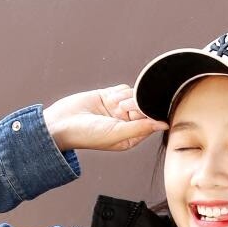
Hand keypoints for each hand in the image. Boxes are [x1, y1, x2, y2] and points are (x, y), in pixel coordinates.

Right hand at [43, 84, 167, 152]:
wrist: (62, 123)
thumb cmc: (87, 135)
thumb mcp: (117, 134)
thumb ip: (142, 128)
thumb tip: (165, 125)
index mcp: (131, 138)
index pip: (150, 122)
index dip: (146, 114)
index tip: (134, 114)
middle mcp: (126, 124)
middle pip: (144, 107)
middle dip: (135, 105)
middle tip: (120, 109)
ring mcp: (118, 110)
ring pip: (135, 95)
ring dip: (125, 97)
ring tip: (111, 106)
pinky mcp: (109, 97)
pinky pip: (124, 88)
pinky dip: (117, 92)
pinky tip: (107, 99)